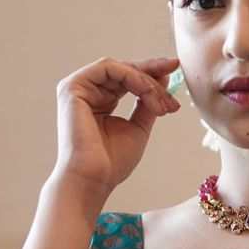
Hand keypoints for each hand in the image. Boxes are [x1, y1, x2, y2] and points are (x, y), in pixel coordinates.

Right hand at [53, 55, 181, 200]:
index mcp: (99, 100)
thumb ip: (148, 102)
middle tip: (175, 73)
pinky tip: (147, 93)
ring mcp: (77, 88)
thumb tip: (162, 77)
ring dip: (146, 81)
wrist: (93, 180)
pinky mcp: (72, 87)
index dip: (151, 73)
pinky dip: (133, 77)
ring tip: (162, 103)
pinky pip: (109, 68)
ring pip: (120, 68)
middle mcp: (87, 91)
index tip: (175, 69)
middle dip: (153, 72)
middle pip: (124, 69)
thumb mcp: (138, 127)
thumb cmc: (111, 162)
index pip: (127, 78)